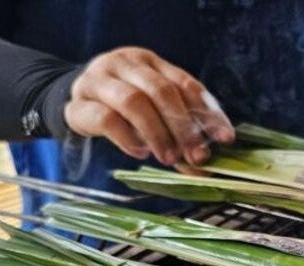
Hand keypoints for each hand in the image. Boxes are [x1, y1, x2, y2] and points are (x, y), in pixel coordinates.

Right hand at [64, 47, 234, 165]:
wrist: (79, 103)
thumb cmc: (124, 108)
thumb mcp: (155, 113)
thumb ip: (179, 132)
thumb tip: (205, 166)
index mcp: (150, 61)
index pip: (186, 83)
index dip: (208, 111)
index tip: (225, 138)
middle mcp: (124, 64)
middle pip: (160, 90)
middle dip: (183, 126)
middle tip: (197, 155)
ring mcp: (98, 80)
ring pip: (133, 101)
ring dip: (157, 133)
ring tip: (170, 157)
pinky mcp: (78, 104)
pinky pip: (106, 118)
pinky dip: (127, 138)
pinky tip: (140, 153)